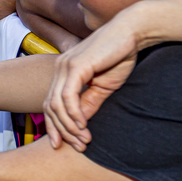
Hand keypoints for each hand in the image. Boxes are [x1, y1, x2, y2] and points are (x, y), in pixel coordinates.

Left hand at [42, 13, 142, 150]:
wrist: (131, 32)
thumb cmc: (119, 56)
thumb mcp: (104, 86)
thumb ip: (90, 103)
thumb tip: (80, 124)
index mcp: (63, 73)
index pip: (51, 105)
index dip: (56, 127)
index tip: (66, 145)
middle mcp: (59, 69)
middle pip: (50, 107)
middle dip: (62, 131)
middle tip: (78, 147)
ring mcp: (65, 67)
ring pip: (56, 104)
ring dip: (69, 126)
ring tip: (83, 140)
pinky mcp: (75, 66)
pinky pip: (68, 95)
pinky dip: (73, 113)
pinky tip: (83, 125)